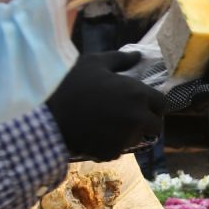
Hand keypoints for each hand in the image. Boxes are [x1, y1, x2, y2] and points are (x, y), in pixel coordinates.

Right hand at [46, 51, 165, 158]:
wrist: (47, 113)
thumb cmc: (71, 82)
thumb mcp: (94, 63)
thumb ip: (120, 59)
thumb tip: (138, 55)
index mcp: (138, 94)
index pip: (162, 104)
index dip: (153, 103)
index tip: (141, 103)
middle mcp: (138, 118)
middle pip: (155, 125)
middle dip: (146, 121)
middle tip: (127, 116)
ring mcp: (125, 138)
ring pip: (138, 138)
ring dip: (129, 133)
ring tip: (108, 124)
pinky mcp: (111, 153)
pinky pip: (118, 150)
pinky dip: (111, 144)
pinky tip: (95, 134)